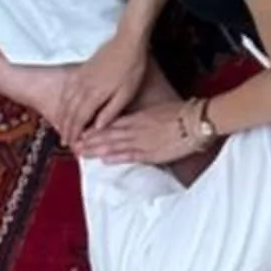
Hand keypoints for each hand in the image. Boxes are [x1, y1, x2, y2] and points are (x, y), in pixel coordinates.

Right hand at [53, 25, 149, 143]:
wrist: (127, 42)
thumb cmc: (131, 68)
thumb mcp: (126, 94)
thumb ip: (110, 112)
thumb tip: (98, 128)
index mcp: (94, 95)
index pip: (79, 119)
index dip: (74, 133)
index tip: (71, 144)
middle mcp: (83, 87)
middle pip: (69, 111)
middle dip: (66, 128)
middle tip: (65, 141)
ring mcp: (81, 77)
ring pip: (66, 100)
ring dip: (63, 115)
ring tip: (62, 126)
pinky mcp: (82, 70)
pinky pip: (67, 89)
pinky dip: (63, 100)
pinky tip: (64, 104)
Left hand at [73, 94, 203, 168]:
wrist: (197, 120)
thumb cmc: (182, 113)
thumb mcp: (159, 111)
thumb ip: (145, 118)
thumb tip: (136, 122)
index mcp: (138, 117)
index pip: (111, 122)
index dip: (95, 128)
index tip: (82, 132)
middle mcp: (136, 128)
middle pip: (108, 134)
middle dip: (89, 139)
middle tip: (73, 144)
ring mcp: (142, 140)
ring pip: (114, 144)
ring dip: (97, 149)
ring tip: (81, 152)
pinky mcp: (151, 152)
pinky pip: (130, 154)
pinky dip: (116, 156)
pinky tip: (104, 159)